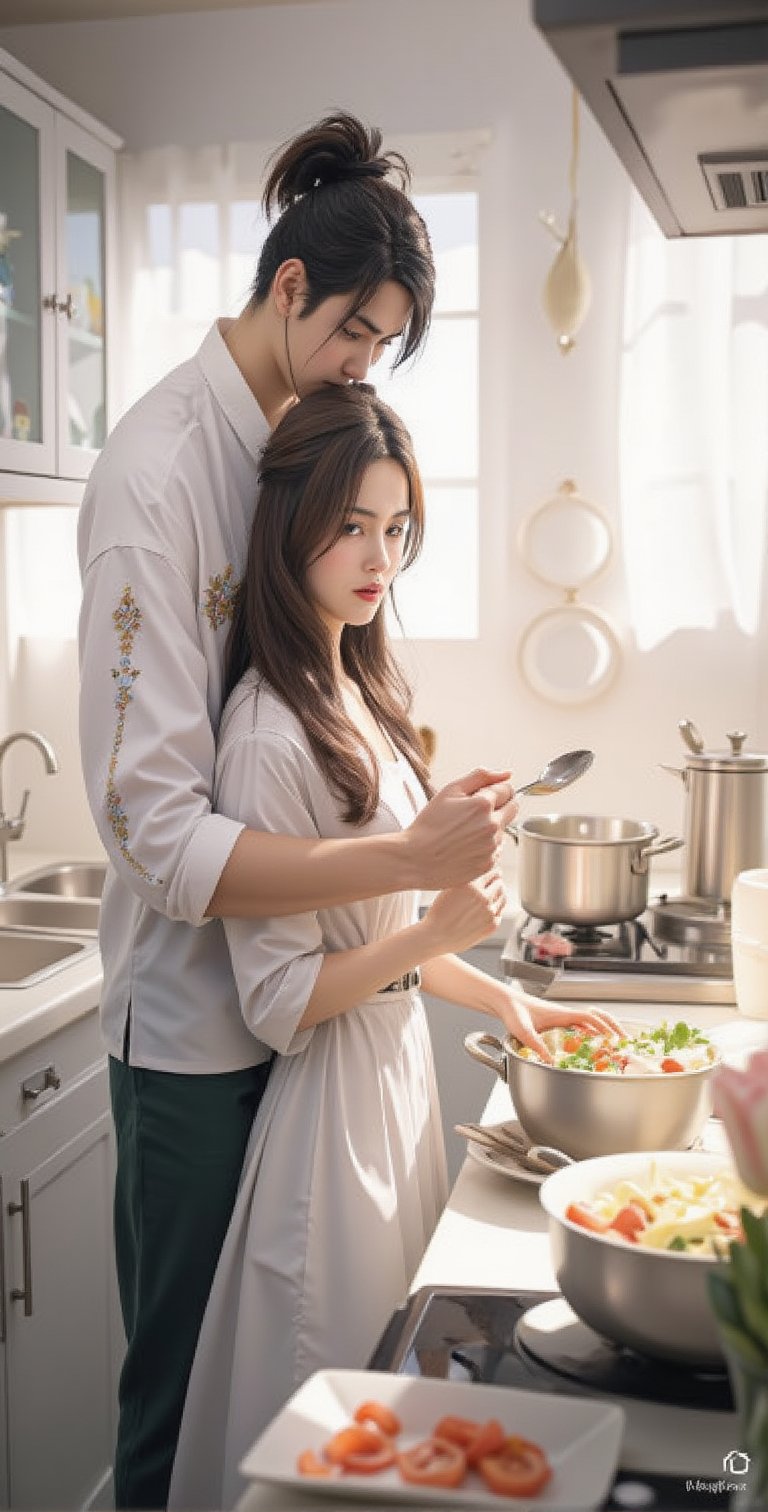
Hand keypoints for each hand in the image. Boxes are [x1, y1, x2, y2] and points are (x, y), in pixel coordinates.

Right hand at [406, 769, 516, 888]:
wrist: (415, 860)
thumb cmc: (428, 826)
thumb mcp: (449, 791)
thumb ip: (480, 776)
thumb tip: (506, 773)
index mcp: (483, 805)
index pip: (507, 789)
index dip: (494, 789)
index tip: (481, 795)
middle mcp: (492, 826)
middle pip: (513, 808)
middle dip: (500, 805)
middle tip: (476, 811)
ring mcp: (492, 847)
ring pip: (503, 829)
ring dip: (490, 826)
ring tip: (464, 832)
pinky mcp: (488, 864)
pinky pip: (495, 849)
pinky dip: (484, 845)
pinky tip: (464, 846)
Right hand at [422, 869, 506, 955]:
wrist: (436, 937)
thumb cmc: (439, 913)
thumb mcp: (449, 888)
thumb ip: (466, 878)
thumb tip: (480, 871)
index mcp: (471, 885)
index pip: (491, 870)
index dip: (491, 870)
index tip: (491, 871)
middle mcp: (482, 897)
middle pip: (499, 883)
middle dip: (496, 881)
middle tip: (493, 883)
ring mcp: (489, 912)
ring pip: (503, 897)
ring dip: (498, 894)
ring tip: (491, 896)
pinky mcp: (492, 925)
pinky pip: (500, 912)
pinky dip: (496, 908)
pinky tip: (487, 909)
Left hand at [495, 992, 623, 1062]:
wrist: (504, 1002)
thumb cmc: (513, 1011)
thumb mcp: (523, 1031)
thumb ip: (536, 1046)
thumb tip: (550, 1062)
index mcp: (560, 1014)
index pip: (588, 1017)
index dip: (603, 1027)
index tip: (614, 1037)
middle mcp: (564, 1014)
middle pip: (595, 1017)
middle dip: (612, 1026)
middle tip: (624, 1039)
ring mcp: (562, 1018)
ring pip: (589, 1021)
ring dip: (603, 1029)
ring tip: (614, 1042)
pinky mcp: (557, 1022)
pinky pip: (579, 1026)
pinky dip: (590, 1032)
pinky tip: (591, 1043)